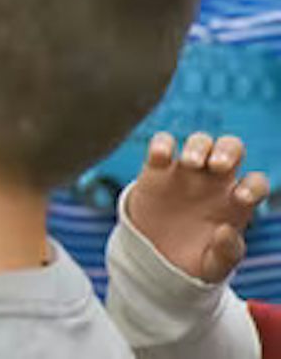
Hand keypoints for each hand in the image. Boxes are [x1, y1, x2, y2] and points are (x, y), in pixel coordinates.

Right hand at [127, 131, 269, 284]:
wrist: (153, 258)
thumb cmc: (193, 260)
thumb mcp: (214, 266)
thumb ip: (227, 253)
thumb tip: (226, 230)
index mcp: (236, 202)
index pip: (255, 182)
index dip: (253, 185)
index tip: (240, 198)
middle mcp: (214, 181)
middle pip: (231, 147)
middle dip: (227, 151)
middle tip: (217, 166)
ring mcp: (185, 172)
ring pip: (199, 141)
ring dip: (198, 146)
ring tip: (190, 163)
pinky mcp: (156, 169)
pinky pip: (162, 143)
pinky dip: (162, 143)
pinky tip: (161, 156)